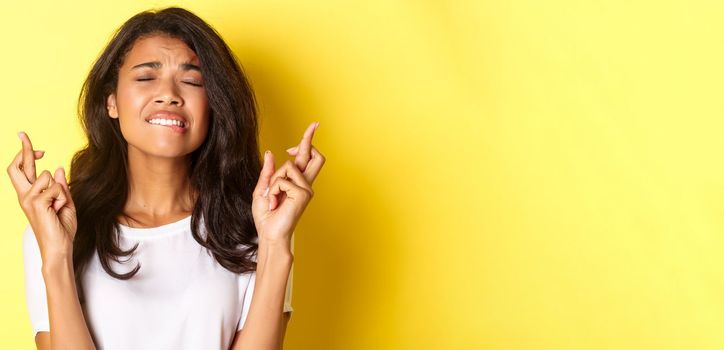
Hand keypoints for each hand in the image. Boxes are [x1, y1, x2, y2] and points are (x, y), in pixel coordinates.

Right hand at [7, 132, 76, 261]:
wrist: (59, 246)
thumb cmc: (61, 228)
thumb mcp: (65, 203)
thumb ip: (60, 186)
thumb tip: (58, 169)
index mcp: (30, 195)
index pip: (22, 169)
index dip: (25, 153)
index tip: (28, 140)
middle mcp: (24, 195)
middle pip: (18, 166)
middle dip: (23, 149)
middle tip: (22, 134)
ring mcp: (28, 199)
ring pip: (48, 176)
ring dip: (60, 190)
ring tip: (59, 207)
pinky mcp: (36, 203)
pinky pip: (56, 188)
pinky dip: (63, 198)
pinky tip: (58, 210)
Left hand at [252, 122, 325, 242]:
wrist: (269, 234)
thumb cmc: (267, 217)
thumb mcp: (262, 189)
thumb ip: (268, 172)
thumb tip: (272, 152)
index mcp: (297, 182)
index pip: (307, 158)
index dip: (309, 140)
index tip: (314, 126)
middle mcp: (305, 184)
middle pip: (314, 156)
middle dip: (310, 139)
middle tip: (314, 125)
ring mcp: (306, 189)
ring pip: (287, 166)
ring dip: (274, 180)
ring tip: (273, 198)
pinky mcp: (303, 194)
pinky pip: (282, 180)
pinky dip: (273, 191)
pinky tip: (275, 204)